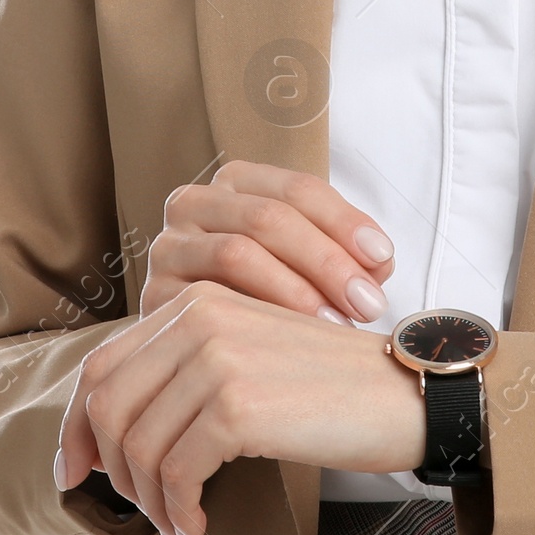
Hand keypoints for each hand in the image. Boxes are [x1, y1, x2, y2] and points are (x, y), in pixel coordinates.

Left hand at [54, 280, 426, 534]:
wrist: (404, 395)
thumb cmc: (330, 388)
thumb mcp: (248, 357)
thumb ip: (185, 373)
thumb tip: (109, 438)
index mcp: (198, 301)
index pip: (103, 364)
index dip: (75, 425)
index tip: (76, 475)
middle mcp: (200, 317)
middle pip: (106, 406)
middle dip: (112, 471)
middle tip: (144, 512)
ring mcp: (216, 358)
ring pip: (137, 446)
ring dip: (151, 504)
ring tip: (181, 526)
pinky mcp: (236, 405)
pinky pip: (174, 474)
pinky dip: (178, 513)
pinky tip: (198, 531)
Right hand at [141, 162, 394, 326]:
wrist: (204, 351)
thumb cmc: (271, 300)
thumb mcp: (311, 265)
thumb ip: (348, 256)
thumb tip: (379, 263)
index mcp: (238, 183)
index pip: (298, 189)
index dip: (345, 221)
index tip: (383, 258)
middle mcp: (195, 204)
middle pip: (269, 217)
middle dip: (326, 259)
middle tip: (367, 302)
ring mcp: (168, 248)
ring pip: (236, 252)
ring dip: (295, 290)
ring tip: (336, 325)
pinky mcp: (152, 297)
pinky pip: (205, 301)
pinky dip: (255, 319)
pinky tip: (289, 346)